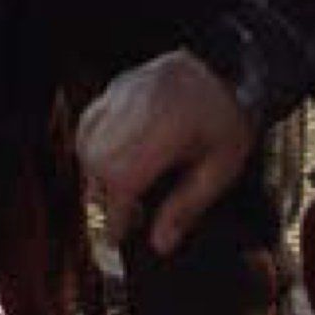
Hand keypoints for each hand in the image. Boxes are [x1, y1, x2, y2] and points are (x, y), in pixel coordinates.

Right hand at [76, 49, 257, 255]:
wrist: (226, 70)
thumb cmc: (227, 122)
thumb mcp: (221, 169)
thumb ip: (188, 207)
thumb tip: (160, 244)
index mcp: (169, 127)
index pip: (124, 176)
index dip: (115, 213)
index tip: (116, 238)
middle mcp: (140, 105)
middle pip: (97, 161)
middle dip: (102, 196)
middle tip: (124, 216)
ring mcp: (124, 91)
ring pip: (87, 141)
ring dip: (95, 172)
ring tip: (121, 189)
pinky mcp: (117, 86)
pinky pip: (89, 121)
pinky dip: (92, 146)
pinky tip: (112, 161)